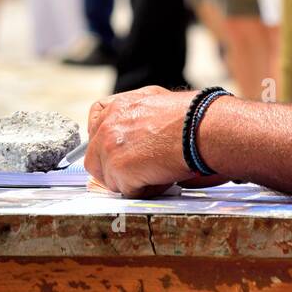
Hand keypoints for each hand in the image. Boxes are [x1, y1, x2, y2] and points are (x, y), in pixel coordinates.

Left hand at [85, 86, 203, 196]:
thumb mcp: (155, 99)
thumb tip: (138, 130)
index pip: (94, 124)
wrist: (197, 127)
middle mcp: (107, 126)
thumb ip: (136, 114)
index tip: (115, 150)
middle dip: (112, 168)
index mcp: (117, 107)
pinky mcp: (118, 170)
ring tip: (155, 171)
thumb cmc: (188, 116)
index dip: (104, 141)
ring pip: (109, 178)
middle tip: (135, 170)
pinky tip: (160, 177)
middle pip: (94, 157)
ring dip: (129, 181)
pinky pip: (126, 192)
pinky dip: (143, 191)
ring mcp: (109, 149)